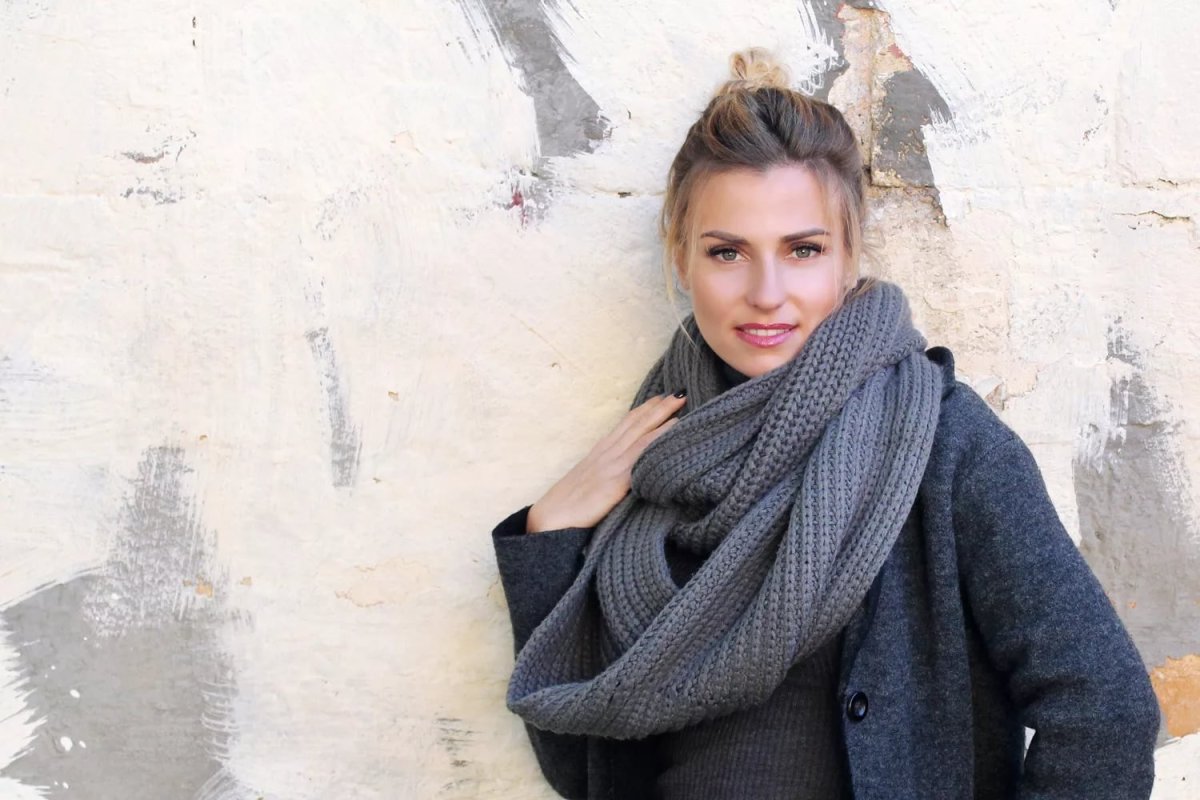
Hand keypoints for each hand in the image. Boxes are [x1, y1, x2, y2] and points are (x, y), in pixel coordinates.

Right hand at [526, 391, 687, 533]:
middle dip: (659, 406)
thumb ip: (605, 473)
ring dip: (663, 415)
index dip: (644, 409)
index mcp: (600, 451)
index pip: (626, 424)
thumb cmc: (567, 506)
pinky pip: (642, 454)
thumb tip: (620, 473)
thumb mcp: (589, 482)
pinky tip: (674, 431)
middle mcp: (607, 452)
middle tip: (679, 392)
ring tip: (681, 402)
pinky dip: (659, 439)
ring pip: (642, 433)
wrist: (551, 520)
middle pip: (636, 422)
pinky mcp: (617, 479)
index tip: (661, 397)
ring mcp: (612, 464)